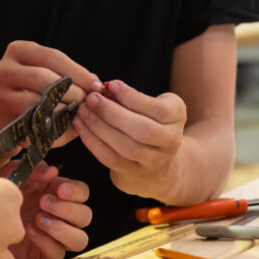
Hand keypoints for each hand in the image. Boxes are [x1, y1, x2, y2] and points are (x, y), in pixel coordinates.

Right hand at [0, 40, 102, 146]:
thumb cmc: (34, 92)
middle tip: (88, 102)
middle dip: (71, 91)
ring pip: (34, 101)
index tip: (97, 85)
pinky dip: (50, 127)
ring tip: (77, 115)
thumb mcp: (49, 76)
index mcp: (18, 51)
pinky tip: (64, 128)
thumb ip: (71, 77)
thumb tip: (97, 85)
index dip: (77, 71)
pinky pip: (30, 123)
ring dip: (61, 110)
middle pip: (42, 77)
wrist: (5, 118)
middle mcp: (2, 69)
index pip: (51, 56)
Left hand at [5, 162, 90, 258]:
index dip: (75, 191)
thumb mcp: (13, 178)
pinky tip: (29, 231)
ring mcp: (57, 238)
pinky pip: (58, 253)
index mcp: (58, 194)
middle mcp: (63, 216)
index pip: (82, 193)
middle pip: (85, 216)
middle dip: (67, 209)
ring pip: (80, 239)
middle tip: (44, 203)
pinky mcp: (47, 255)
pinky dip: (45, 241)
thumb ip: (32, 171)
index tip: (59, 189)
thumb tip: (52, 171)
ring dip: (62, 229)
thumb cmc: (0, 199)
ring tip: (39, 219)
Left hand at [74, 80, 186, 196]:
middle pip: (143, 130)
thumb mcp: (147, 105)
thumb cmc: (147, 121)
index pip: (158, 109)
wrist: (157, 162)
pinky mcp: (134, 174)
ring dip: (100, 127)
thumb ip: (128, 96)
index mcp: (177, 115)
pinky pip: (111, 158)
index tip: (110, 85)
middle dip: (113, 113)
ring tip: (83, 111)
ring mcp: (154, 161)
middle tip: (91, 99)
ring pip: (127, 147)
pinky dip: (93, 142)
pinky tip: (81, 127)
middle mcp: (171, 141)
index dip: (133, 98)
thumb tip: (101, 87)